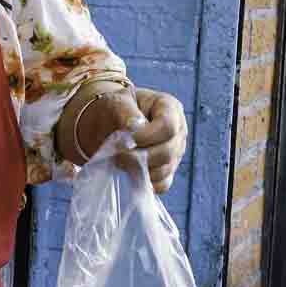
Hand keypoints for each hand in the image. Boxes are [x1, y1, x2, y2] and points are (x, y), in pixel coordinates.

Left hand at [68, 85, 187, 193]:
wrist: (107, 123)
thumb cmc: (113, 109)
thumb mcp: (116, 102)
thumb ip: (125, 112)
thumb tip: (134, 127)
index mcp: (170, 108)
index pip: (167, 127)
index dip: (146, 137)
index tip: (124, 140)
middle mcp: (178, 131)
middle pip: (168, 152)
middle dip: (139, 157)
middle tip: (117, 154)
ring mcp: (175, 153)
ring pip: (164, 171)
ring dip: (138, 170)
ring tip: (119, 160)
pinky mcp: (167, 171)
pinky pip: (162, 185)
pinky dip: (144, 183)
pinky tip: (129, 173)